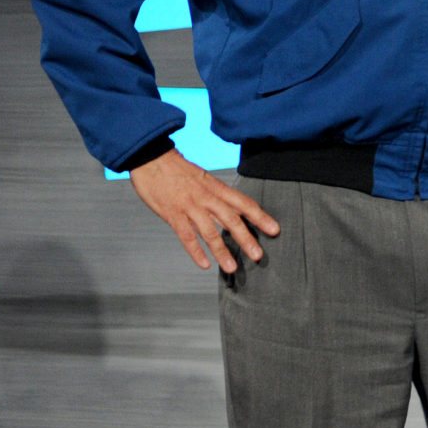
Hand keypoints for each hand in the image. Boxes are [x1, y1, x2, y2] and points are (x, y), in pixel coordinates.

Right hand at [129, 147, 279, 273]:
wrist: (153, 159)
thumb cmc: (179, 170)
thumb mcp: (204, 179)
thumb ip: (216, 196)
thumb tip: (231, 213)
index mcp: (217, 188)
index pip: (244, 203)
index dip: (260, 217)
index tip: (274, 230)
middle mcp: (206, 198)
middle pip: (231, 220)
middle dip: (246, 239)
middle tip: (258, 255)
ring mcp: (190, 207)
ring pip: (209, 232)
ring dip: (221, 251)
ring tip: (231, 267)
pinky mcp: (173, 214)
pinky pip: (186, 236)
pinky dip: (196, 251)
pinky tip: (205, 264)